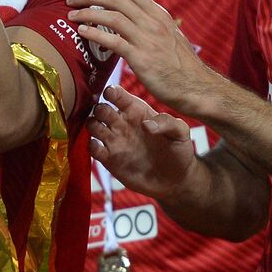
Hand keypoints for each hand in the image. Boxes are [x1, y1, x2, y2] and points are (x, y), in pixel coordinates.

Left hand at [67, 0, 212, 113]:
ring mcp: (148, 39)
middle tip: (72, 0)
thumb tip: (136, 22)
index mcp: (160, 15)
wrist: (197, 88)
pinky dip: (94, 33)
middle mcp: (154, 22)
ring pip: (112, 16)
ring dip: (87, 12)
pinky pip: (113, 40)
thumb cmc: (182, 67)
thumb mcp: (171, 37)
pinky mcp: (141, 58)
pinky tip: (82, 32)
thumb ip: (153, 27)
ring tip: (71, 15)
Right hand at [88, 84, 198, 199]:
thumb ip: (168, 123)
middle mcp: (123, 123)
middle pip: (101, 108)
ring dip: (91, 124)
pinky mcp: (110, 160)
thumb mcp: (181, 133)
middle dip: (98, 107)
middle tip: (103, 113)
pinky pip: (92, 149)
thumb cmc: (179, 151)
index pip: (118, 95)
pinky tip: (99, 148)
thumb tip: (147, 124)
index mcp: (138, 110)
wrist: (175, 180)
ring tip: (100, 130)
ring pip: (92, 125)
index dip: (111, 91)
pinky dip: (91, 146)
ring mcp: (114, 141)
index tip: (110, 94)